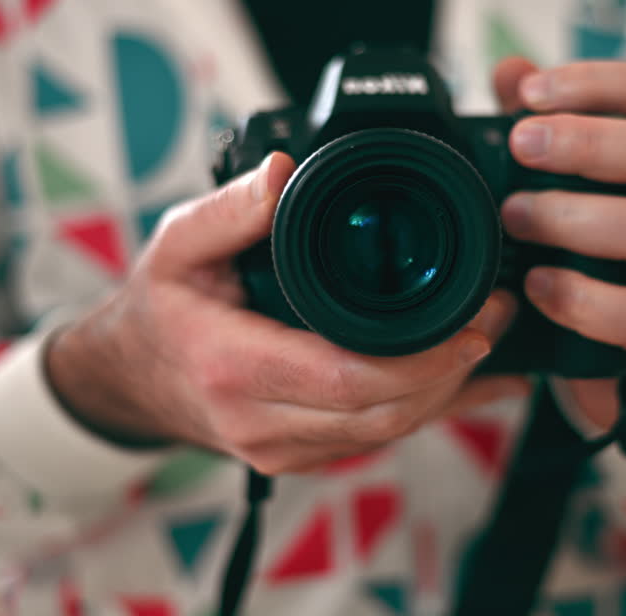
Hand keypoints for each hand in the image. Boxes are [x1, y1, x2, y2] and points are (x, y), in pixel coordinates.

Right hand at [45, 152, 526, 472]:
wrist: (126, 380)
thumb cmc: (156, 309)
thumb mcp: (177, 243)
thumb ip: (231, 207)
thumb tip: (285, 171)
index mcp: (234, 369)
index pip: (348, 380)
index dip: (424, 360)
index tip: (475, 323)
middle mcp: (261, 423)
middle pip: (384, 415)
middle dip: (455, 371)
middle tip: (499, 315)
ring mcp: (282, 450)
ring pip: (388, 435)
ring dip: (448, 391)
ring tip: (493, 334)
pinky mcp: (300, 455)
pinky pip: (375, 439)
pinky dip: (426, 408)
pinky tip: (472, 381)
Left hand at [492, 58, 625, 431]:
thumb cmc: (605, 265)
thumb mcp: (577, 193)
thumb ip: (547, 132)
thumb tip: (509, 70)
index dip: (598, 82)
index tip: (530, 93)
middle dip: (587, 142)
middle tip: (520, 146)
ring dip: (574, 216)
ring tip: (516, 217)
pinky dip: (580, 297)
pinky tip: (537, 286)